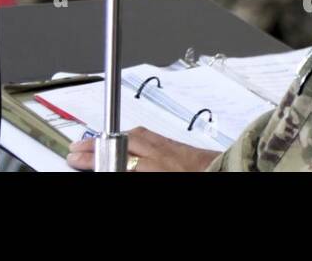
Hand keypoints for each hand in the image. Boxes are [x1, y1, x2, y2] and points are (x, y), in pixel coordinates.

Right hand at [65, 127, 217, 171]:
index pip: (117, 161)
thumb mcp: (161, 176)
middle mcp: (163, 154)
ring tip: (95, 142)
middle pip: (121, 145)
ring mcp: (172, 147)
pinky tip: (129, 138)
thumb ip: (138, 170)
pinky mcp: (181, 145)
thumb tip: (116, 164)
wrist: (236, 172)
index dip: (93, 159)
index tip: (75, 158)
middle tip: (76, 148)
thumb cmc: (204, 176)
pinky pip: (151, 135)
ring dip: (112, 138)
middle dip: (96, 146)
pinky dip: (134, 136)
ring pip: (136, 136)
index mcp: (157, 168)